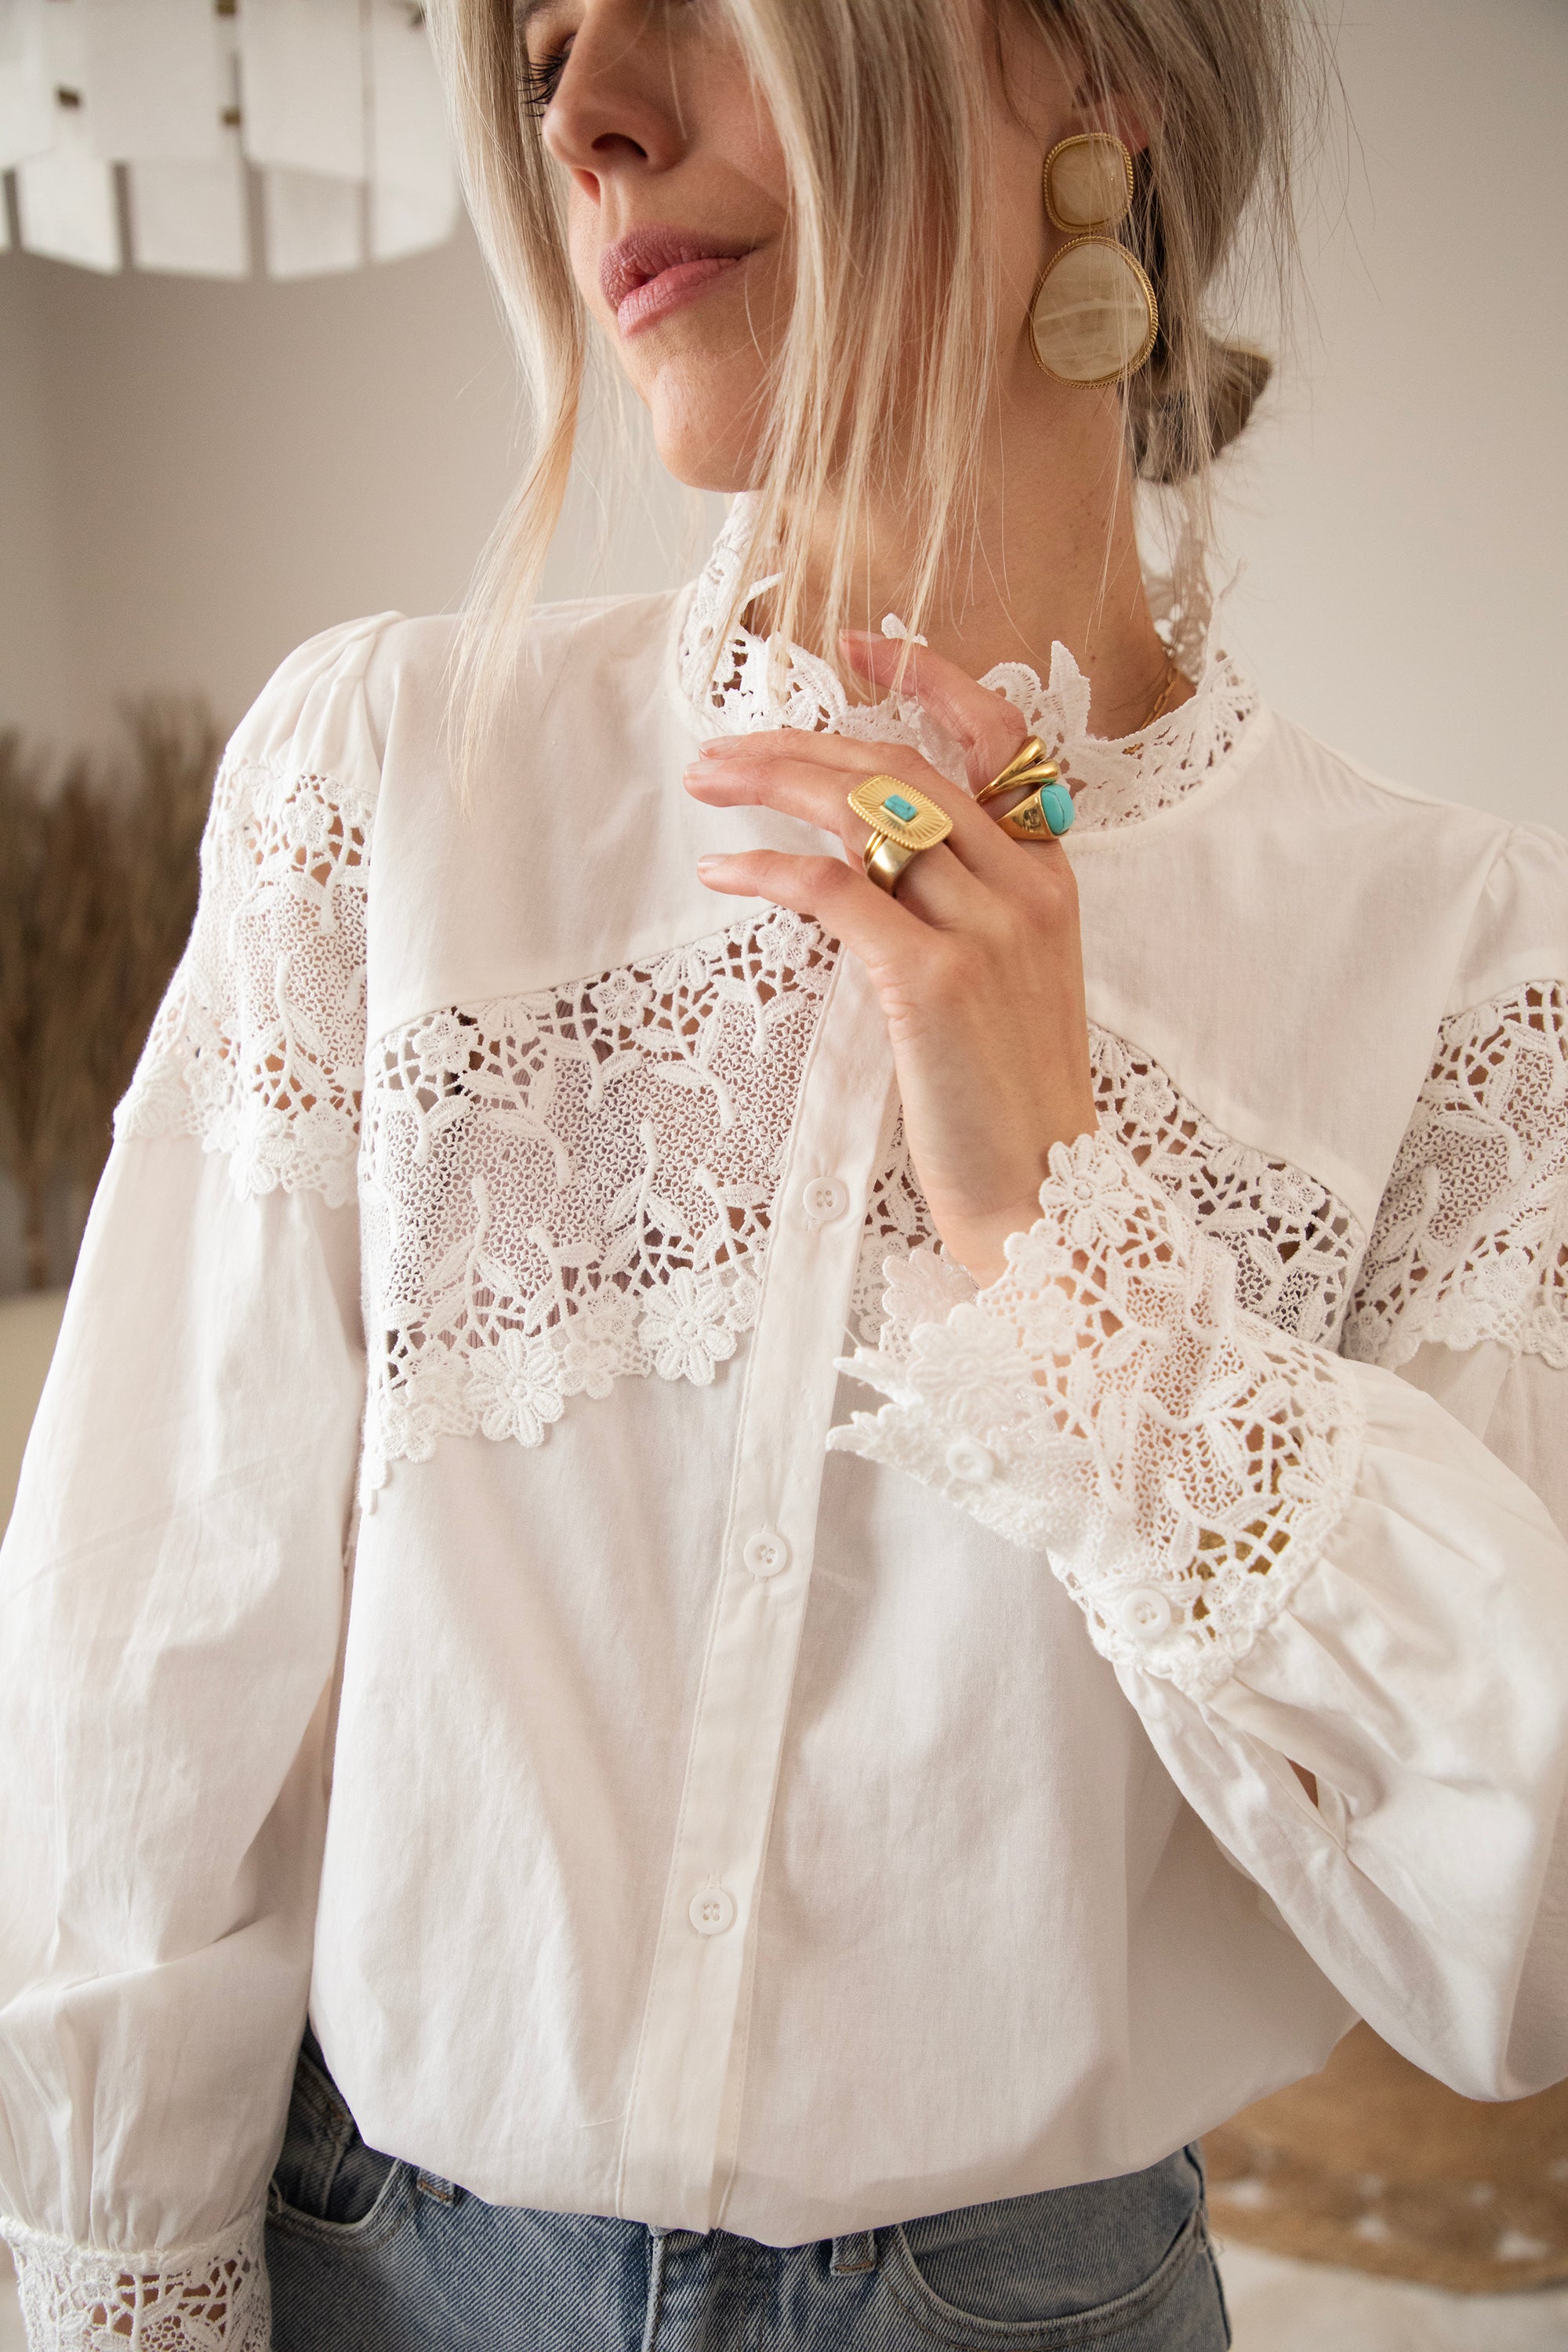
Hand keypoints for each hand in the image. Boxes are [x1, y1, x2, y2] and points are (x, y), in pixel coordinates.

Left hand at [684, 633, 1095, 1285]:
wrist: (1044, 1197)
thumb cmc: (1007, 1100)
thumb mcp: (1005, 983)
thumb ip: (956, 907)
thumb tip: (863, 853)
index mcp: (1049, 877)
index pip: (1000, 740)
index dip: (929, 680)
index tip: (859, 645)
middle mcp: (1025, 887)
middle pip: (905, 767)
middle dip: (803, 741)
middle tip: (724, 749)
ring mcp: (986, 930)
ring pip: (869, 811)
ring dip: (773, 784)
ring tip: (707, 783)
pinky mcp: (934, 981)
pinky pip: (837, 889)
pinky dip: (771, 869)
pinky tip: (724, 871)